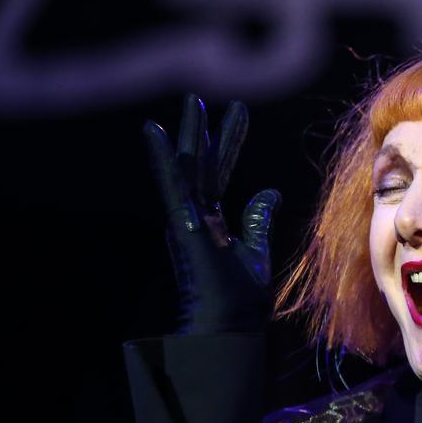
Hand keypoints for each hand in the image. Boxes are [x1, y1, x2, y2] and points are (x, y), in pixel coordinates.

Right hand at [143, 93, 280, 334]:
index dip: (229, 142)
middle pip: (201, 164)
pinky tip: (152, 130)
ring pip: (186, 168)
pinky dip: (161, 157)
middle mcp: (195, 216)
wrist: (229, 324)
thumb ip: (257, 219)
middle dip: (204, 131)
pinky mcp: (181, 223)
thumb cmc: (241, 298)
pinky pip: (172, 185)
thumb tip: (269, 192)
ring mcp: (186, 219)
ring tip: (191, 102)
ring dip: (188, 134)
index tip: (239, 112)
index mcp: (212, 222)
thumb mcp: (256, 249)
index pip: (219, 173)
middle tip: (202, 98)